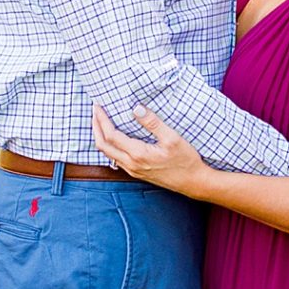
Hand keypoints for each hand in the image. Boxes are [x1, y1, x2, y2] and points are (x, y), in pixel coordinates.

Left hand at [92, 103, 212, 196]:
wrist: (193, 183)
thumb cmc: (186, 161)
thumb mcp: (172, 138)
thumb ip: (153, 123)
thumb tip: (136, 108)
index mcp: (138, 154)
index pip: (111, 135)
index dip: (101, 119)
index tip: (98, 105)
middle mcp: (131, 164)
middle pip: (103, 145)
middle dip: (96, 126)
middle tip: (95, 110)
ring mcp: (132, 170)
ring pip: (107, 153)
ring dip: (100, 136)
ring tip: (101, 120)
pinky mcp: (136, 173)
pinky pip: (115, 158)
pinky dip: (109, 145)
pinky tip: (114, 137)